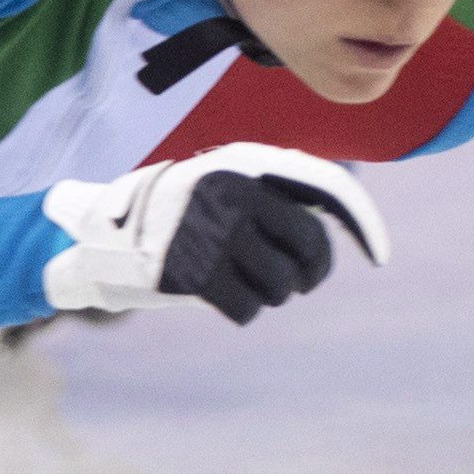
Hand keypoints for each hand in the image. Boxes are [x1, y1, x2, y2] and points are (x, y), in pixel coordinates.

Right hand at [39, 144, 389, 324]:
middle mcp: (230, 189)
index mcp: (243, 162)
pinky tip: (222, 298)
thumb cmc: (173, 217)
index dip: (361, 222)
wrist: (95, 238)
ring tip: (244, 283)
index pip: (324, 186)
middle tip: (297, 283)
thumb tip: (342, 218)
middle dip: (310, 273)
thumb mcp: (220, 185)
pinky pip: (248, 308)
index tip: (378, 257)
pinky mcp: (189, 270)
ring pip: (282, 284)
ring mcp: (209, 229)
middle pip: (310, 244)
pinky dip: (242, 311)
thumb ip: (273, 191)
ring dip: (270, 293)